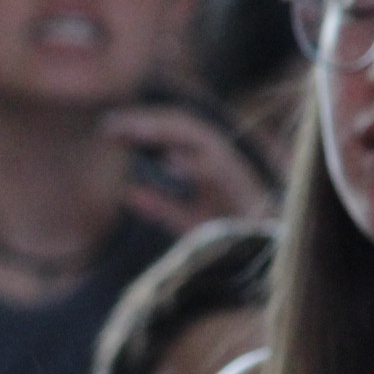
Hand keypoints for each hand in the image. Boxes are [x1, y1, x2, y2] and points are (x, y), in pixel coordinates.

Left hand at [103, 104, 275, 236]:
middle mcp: (219, 156)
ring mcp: (231, 166)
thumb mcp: (187, 219)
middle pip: (180, 125)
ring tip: (131, 131)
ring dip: (162, 130)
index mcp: (205, 160)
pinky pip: (217, 167)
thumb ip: (160, 206)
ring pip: (197, 135)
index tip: (108, 128)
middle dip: (145, 121)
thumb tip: (128, 192)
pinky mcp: (242, 184)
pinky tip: (169, 161)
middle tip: (109, 124)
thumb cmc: (230, 235)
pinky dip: (194, 164)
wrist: (265, 252)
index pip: (170, 132)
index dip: (140, 125)